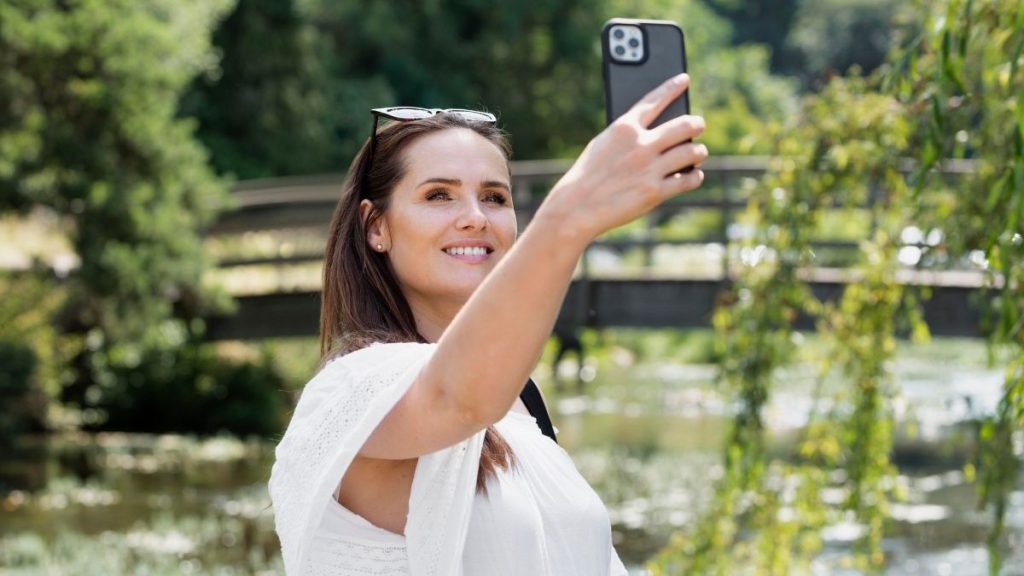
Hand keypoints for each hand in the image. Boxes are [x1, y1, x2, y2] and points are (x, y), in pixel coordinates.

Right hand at [541, 73, 707, 243]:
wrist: (577, 207)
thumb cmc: (588, 175)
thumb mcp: (603, 145)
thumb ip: (628, 135)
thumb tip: (659, 133)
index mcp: (624, 128)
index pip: (655, 100)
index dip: (672, 87)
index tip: (684, 79)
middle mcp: (640, 144)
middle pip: (684, 125)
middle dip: (696, 123)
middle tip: (699, 125)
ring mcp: (649, 168)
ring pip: (692, 152)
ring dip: (699, 152)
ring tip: (699, 153)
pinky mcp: (655, 191)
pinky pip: (688, 180)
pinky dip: (694, 176)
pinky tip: (694, 175)